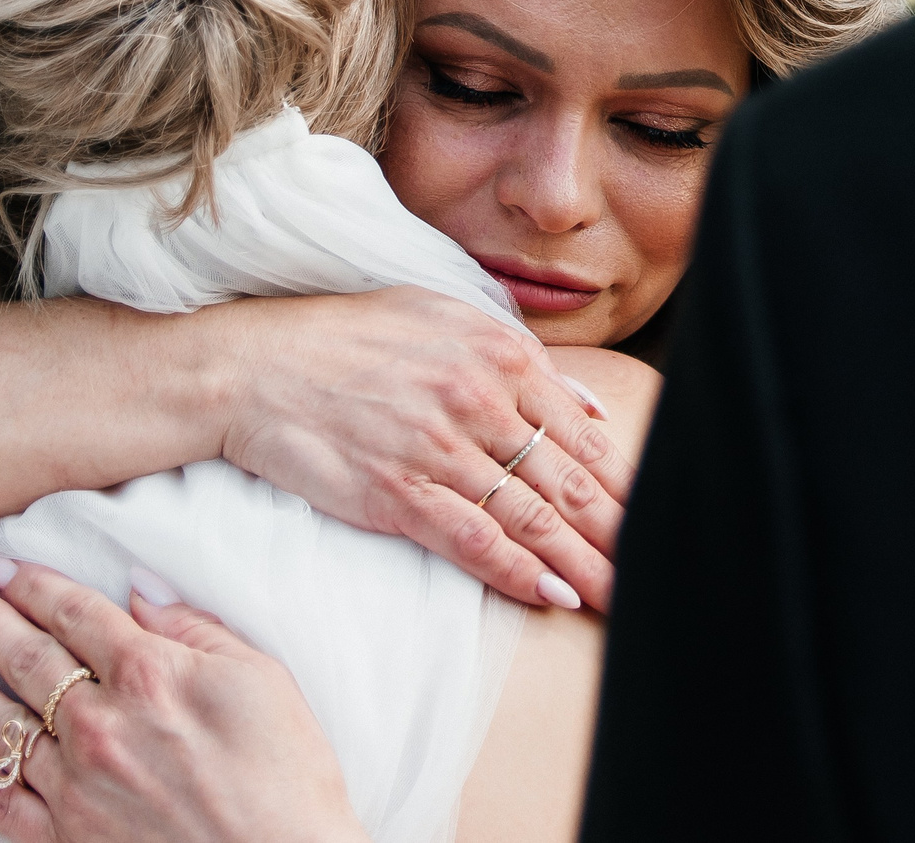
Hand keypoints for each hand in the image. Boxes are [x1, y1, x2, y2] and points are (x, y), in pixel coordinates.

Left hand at [0, 556, 364, 842]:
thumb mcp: (262, 677)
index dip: (32, 582)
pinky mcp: (65, 838)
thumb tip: (140, 588)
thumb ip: (196, 627)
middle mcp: (99, 723)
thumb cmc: (287, 773)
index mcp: (148, 673)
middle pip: (26, 657)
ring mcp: (76, 784)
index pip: (74, 612)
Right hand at [219, 287, 631, 609]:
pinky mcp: (399, 492)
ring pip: (533, 517)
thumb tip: (587, 404)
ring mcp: (441, 447)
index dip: (625, 482)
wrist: (254, 365)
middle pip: (570, 480)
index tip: (658, 516)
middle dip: (620, 533)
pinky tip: (552, 596)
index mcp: (498, 352)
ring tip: (622, 599)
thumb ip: (518, 355)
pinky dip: (520, 573)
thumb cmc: (346, 337)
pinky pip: (475, 541)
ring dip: (585, 565)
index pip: (582, 431)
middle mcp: (480, 398)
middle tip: (660, 570)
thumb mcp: (441, 315)